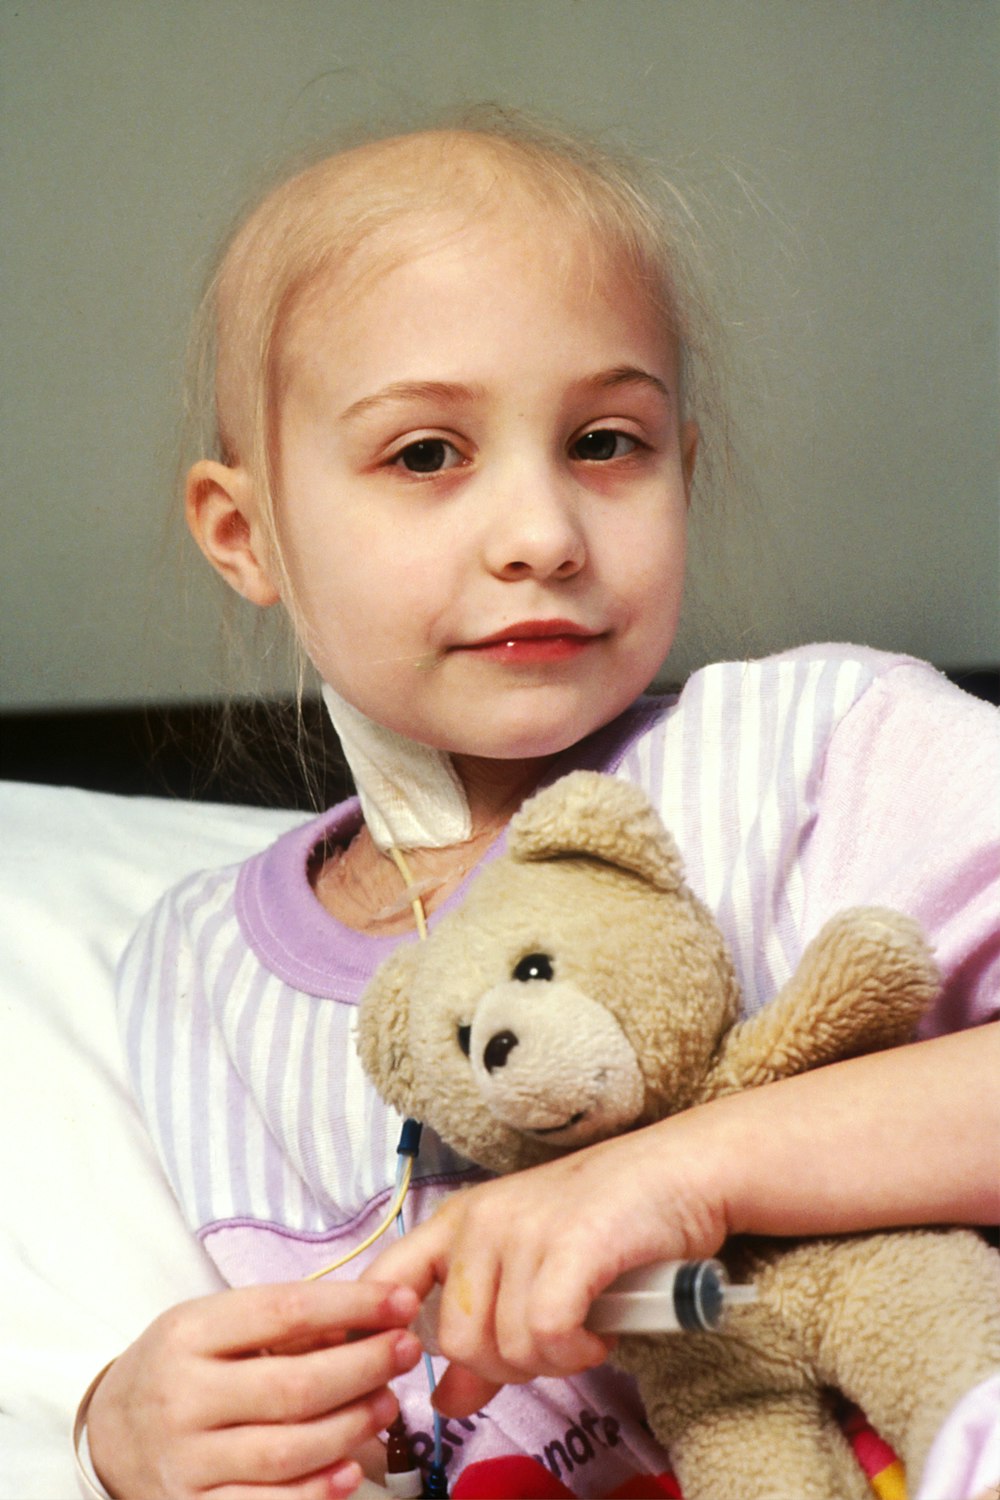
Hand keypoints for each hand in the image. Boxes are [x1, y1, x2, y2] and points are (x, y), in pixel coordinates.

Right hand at [86, 1280, 422, 1499]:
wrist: (108, 1433)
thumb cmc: (181, 1366)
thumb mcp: (213, 1325)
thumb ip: (283, 1325)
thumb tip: (368, 1320)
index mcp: (188, 1333)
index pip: (284, 1312)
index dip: (352, 1306)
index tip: (402, 1302)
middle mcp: (181, 1396)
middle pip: (295, 1386)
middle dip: (365, 1367)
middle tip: (406, 1351)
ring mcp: (185, 1461)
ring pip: (289, 1449)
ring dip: (353, 1426)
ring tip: (388, 1403)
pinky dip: (317, 1491)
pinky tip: (352, 1469)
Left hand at [367, 1122, 726, 1417]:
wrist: (681, 1171)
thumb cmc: (608, 1220)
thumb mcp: (531, 1270)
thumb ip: (486, 1335)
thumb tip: (444, 1402)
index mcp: (459, 1220)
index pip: (386, 1280)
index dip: (385, 1335)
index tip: (420, 1368)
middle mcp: (481, 1219)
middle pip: (455, 1340)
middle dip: (505, 1366)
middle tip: (550, 1346)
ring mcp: (523, 1228)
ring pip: (505, 1346)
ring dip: (551, 1361)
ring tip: (584, 1331)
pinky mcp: (570, 1245)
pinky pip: (547, 1334)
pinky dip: (576, 1352)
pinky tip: (599, 1335)